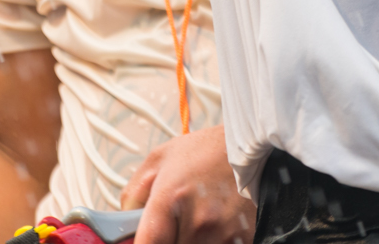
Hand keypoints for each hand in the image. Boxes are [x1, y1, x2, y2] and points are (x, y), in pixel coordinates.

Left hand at [120, 126, 253, 243]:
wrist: (254, 145)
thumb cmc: (208, 151)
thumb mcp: (159, 160)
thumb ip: (133, 196)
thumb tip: (123, 227)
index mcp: (170, 199)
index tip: (144, 240)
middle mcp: (197, 221)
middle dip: (170, 237)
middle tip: (175, 223)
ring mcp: (222, 234)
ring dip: (191, 240)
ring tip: (198, 221)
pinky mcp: (242, 239)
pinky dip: (213, 240)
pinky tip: (215, 226)